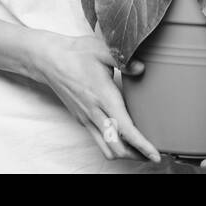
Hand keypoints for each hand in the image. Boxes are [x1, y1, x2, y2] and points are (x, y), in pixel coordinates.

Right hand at [25, 31, 161, 163]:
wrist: (49, 61)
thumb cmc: (76, 54)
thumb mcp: (102, 50)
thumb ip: (123, 60)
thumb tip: (141, 68)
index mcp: (103, 97)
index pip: (125, 130)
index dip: (142, 145)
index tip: (155, 155)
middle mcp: (95, 112)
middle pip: (117, 148)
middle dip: (137, 155)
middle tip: (153, 154)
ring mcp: (87, 118)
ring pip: (106, 148)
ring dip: (123, 153)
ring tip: (140, 150)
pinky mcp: (81, 119)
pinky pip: (98, 139)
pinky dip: (112, 144)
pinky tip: (121, 136)